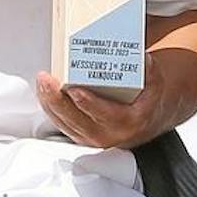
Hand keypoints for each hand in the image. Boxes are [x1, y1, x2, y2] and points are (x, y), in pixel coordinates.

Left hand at [35, 70, 155, 149]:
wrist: (145, 122)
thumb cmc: (146, 101)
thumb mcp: (154, 84)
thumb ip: (150, 71)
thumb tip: (142, 58)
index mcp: (128, 122)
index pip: (104, 115)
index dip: (88, 103)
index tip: (74, 90)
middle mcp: (108, 134)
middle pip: (77, 120)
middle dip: (58, 100)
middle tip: (47, 80)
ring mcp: (92, 138)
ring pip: (65, 123)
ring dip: (50, 103)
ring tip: (42, 82)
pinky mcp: (81, 137)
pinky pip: (62, 124)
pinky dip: (51, 108)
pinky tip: (44, 93)